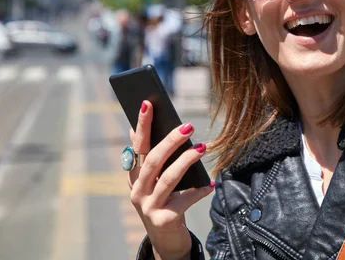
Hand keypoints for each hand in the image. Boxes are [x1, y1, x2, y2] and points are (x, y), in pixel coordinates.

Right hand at [128, 100, 214, 259]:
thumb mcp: (154, 181)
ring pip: (168, 178)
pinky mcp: (164, 220)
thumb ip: (150, 158)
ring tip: (202, 147)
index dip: (141, 125)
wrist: (166, 242)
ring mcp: (148, 206)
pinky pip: (184, 200)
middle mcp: (137, 190)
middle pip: (152, 160)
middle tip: (187, 126)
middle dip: (170, 140)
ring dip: (186, 160)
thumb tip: (138, 128)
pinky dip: (199, 190)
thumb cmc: (164, 202)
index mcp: (134, 176)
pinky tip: (211, 184)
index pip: (136, 145)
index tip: (147, 103)